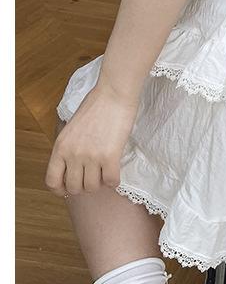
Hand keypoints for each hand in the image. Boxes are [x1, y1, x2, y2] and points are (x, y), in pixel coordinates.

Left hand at [45, 80, 139, 197]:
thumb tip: (73, 165)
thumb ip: (69, 147)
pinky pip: (111, 181)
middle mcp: (73, 154)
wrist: (114, 93)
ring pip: (92, 187)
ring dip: (99, 183)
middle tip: (92, 178)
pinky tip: (115, 173)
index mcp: (60, 147)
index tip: (68, 188)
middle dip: (83, 186)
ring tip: (104, 174)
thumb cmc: (96, 105)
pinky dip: (113, 181)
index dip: (60, 190)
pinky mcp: (110, 156)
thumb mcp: (72, 128)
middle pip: (74, 188)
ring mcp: (91, 156)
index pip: (52, 181)